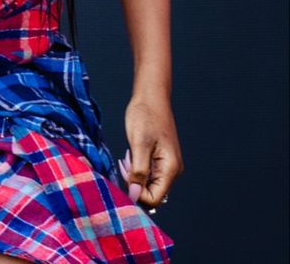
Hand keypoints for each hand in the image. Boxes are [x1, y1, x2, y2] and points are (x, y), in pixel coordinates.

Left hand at [119, 93, 183, 209]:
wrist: (151, 96)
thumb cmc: (145, 115)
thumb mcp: (139, 144)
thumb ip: (138, 171)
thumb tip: (134, 195)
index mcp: (170, 169)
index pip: (154, 199)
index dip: (136, 193)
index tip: (124, 175)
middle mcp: (172, 170)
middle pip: (151, 194)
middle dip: (134, 184)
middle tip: (124, 163)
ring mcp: (167, 165)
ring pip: (148, 184)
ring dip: (134, 176)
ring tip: (127, 156)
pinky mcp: (161, 159)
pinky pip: (148, 174)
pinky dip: (137, 168)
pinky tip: (131, 155)